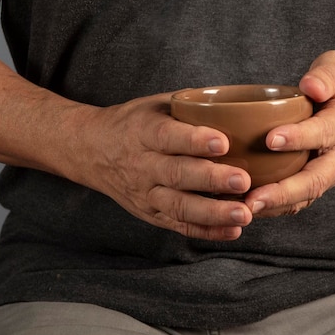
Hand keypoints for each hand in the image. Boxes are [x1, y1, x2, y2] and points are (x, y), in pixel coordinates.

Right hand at [76, 91, 252, 240]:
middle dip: (212, 179)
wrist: (91, 150)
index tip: (223, 142)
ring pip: (179, 206)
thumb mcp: (155, 105)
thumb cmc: (135, 123)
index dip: (195, 140)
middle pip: (177, 175)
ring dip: (213, 213)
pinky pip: (179, 226)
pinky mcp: (151, 214)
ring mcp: (145, 193)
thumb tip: (238, 103)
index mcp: (144, 132)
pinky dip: (206, 231)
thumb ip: (191, 106)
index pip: (168, 136)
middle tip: (243, 180)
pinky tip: (232, 231)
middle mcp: (142, 165)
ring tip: (243, 214)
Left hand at [245, 51, 334, 216]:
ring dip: (277, 206)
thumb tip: (310, 86)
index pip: (323, 132)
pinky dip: (278, 208)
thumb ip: (327, 74)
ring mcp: (334, 171)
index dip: (298, 137)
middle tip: (253, 198)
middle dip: (283, 192)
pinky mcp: (324, 180)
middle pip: (315, 179)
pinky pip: (302, 199)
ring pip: (307, 195)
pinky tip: (250, 209)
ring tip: (246, 210)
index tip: (270, 139)